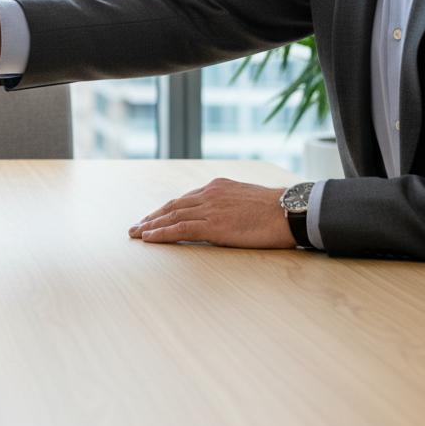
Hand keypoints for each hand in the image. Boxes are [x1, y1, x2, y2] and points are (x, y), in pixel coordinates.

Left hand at [127, 178, 296, 248]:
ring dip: (151, 225)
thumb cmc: (275, 209)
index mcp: (216, 187)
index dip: (166, 209)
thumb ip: (229, 203)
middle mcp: (208, 194)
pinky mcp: (213, 224)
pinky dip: (162, 233)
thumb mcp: (246, 198)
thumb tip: (223, 215)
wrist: (289, 211)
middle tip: (136, 226)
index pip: (183, 200)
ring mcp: (209, 208)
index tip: (152, 217)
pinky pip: (180, 229)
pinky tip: (149, 238)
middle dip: (152, 217)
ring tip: (136, 234)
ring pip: (172, 216)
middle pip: (172, 206)